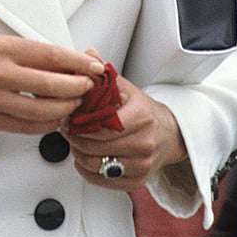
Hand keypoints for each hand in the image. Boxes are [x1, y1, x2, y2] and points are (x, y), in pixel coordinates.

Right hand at [0, 36, 105, 147]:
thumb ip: (25, 54)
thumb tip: (65, 62)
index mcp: (3, 47)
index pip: (51, 54)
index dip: (78, 62)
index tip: (96, 67)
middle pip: (52, 83)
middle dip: (78, 88)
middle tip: (91, 89)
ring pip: (43, 110)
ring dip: (65, 110)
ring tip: (75, 106)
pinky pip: (28, 127)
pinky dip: (47, 125)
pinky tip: (55, 120)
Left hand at [64, 71, 187, 190]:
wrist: (169, 134)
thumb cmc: (143, 110)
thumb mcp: (125, 88)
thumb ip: (105, 74)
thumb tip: (88, 54)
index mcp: (141, 117)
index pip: (102, 126)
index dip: (80, 123)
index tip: (69, 117)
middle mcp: (144, 143)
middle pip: (96, 147)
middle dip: (75, 138)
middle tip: (68, 129)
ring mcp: (142, 165)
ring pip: (97, 166)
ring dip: (79, 155)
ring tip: (76, 142)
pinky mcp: (137, 181)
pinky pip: (103, 181)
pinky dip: (88, 171)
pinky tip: (85, 157)